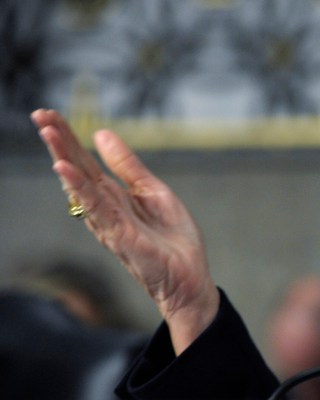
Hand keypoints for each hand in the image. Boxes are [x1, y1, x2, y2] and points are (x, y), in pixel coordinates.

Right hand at [32, 108, 219, 353]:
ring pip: (81, 186)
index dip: (69, 138)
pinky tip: (65, 169)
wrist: (191, 278)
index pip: (86, 162)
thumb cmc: (173, 240)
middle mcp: (105, 209)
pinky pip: (96, 209)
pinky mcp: (119, 237)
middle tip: (39, 114)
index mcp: (115, 197)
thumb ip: (129, 167)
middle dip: (59, 142)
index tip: (49, 113)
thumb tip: (102, 135)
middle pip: (78, 170)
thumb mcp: (154, 192)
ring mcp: (110, 223)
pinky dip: (80, 189)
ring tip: (47, 132)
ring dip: (63, 158)